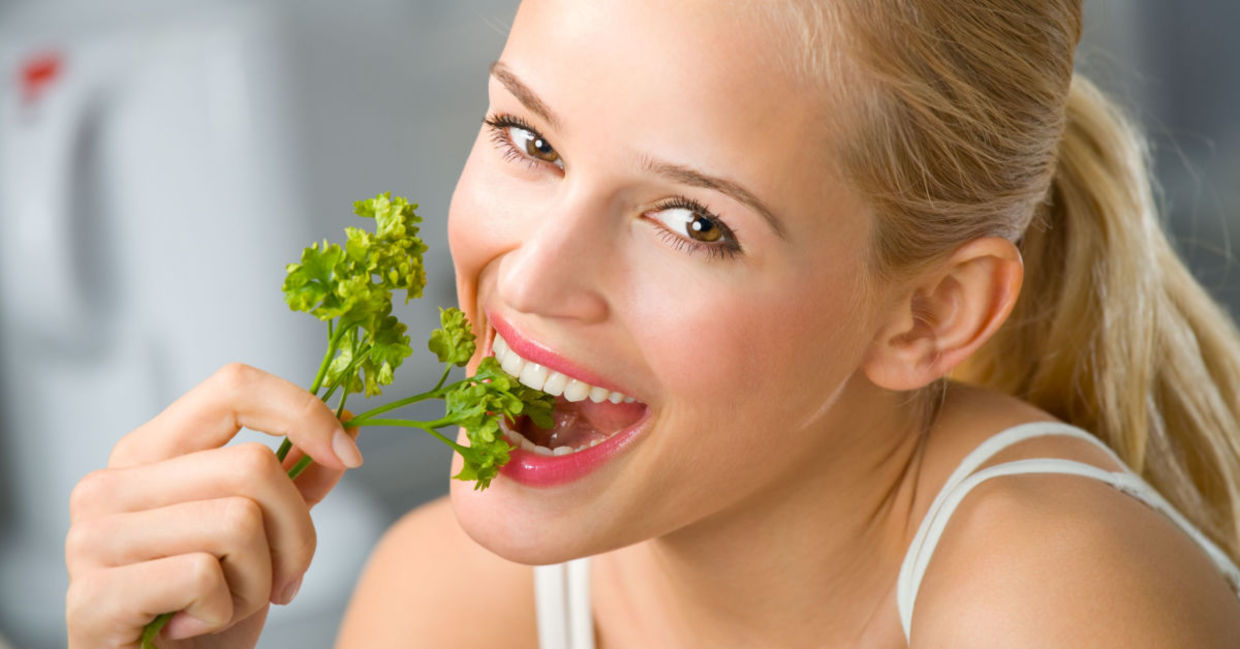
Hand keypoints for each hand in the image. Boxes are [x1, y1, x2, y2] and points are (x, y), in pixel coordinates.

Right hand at [65, 363, 362, 648]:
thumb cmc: (204, 607)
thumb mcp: (263, 535)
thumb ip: (296, 477)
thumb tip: (348, 423)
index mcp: (150, 452)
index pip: (233, 387)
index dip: (304, 412)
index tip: (349, 454)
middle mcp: (111, 483)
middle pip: (255, 466)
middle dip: (297, 535)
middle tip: (283, 580)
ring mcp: (93, 537)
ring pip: (238, 522)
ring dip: (259, 581)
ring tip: (228, 604)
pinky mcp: (92, 595)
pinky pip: (204, 578)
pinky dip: (224, 612)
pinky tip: (192, 626)